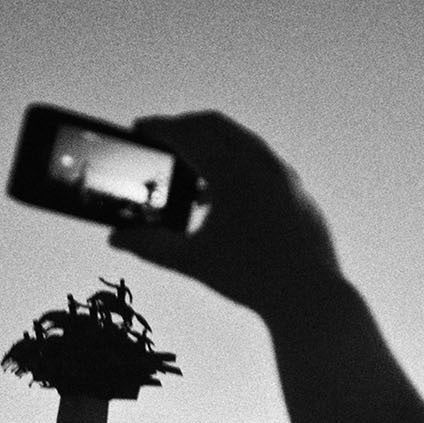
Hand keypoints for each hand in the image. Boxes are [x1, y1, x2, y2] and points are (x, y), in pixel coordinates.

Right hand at [109, 112, 340, 318]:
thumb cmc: (251, 278)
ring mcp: (283, 174)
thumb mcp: (192, 260)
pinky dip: (235, 163)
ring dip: (211, 146)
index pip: (188, 134)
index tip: (140, 127)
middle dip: (185, 127)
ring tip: (189, 173)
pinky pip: (261, 162)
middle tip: (161, 138)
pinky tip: (221, 196)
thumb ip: (149, 246)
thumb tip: (115, 238)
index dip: (159, 128)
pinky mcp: (296, 189)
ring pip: (241, 142)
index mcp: (233, 172)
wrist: (308, 295)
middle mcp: (261, 163)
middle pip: (216, 126)